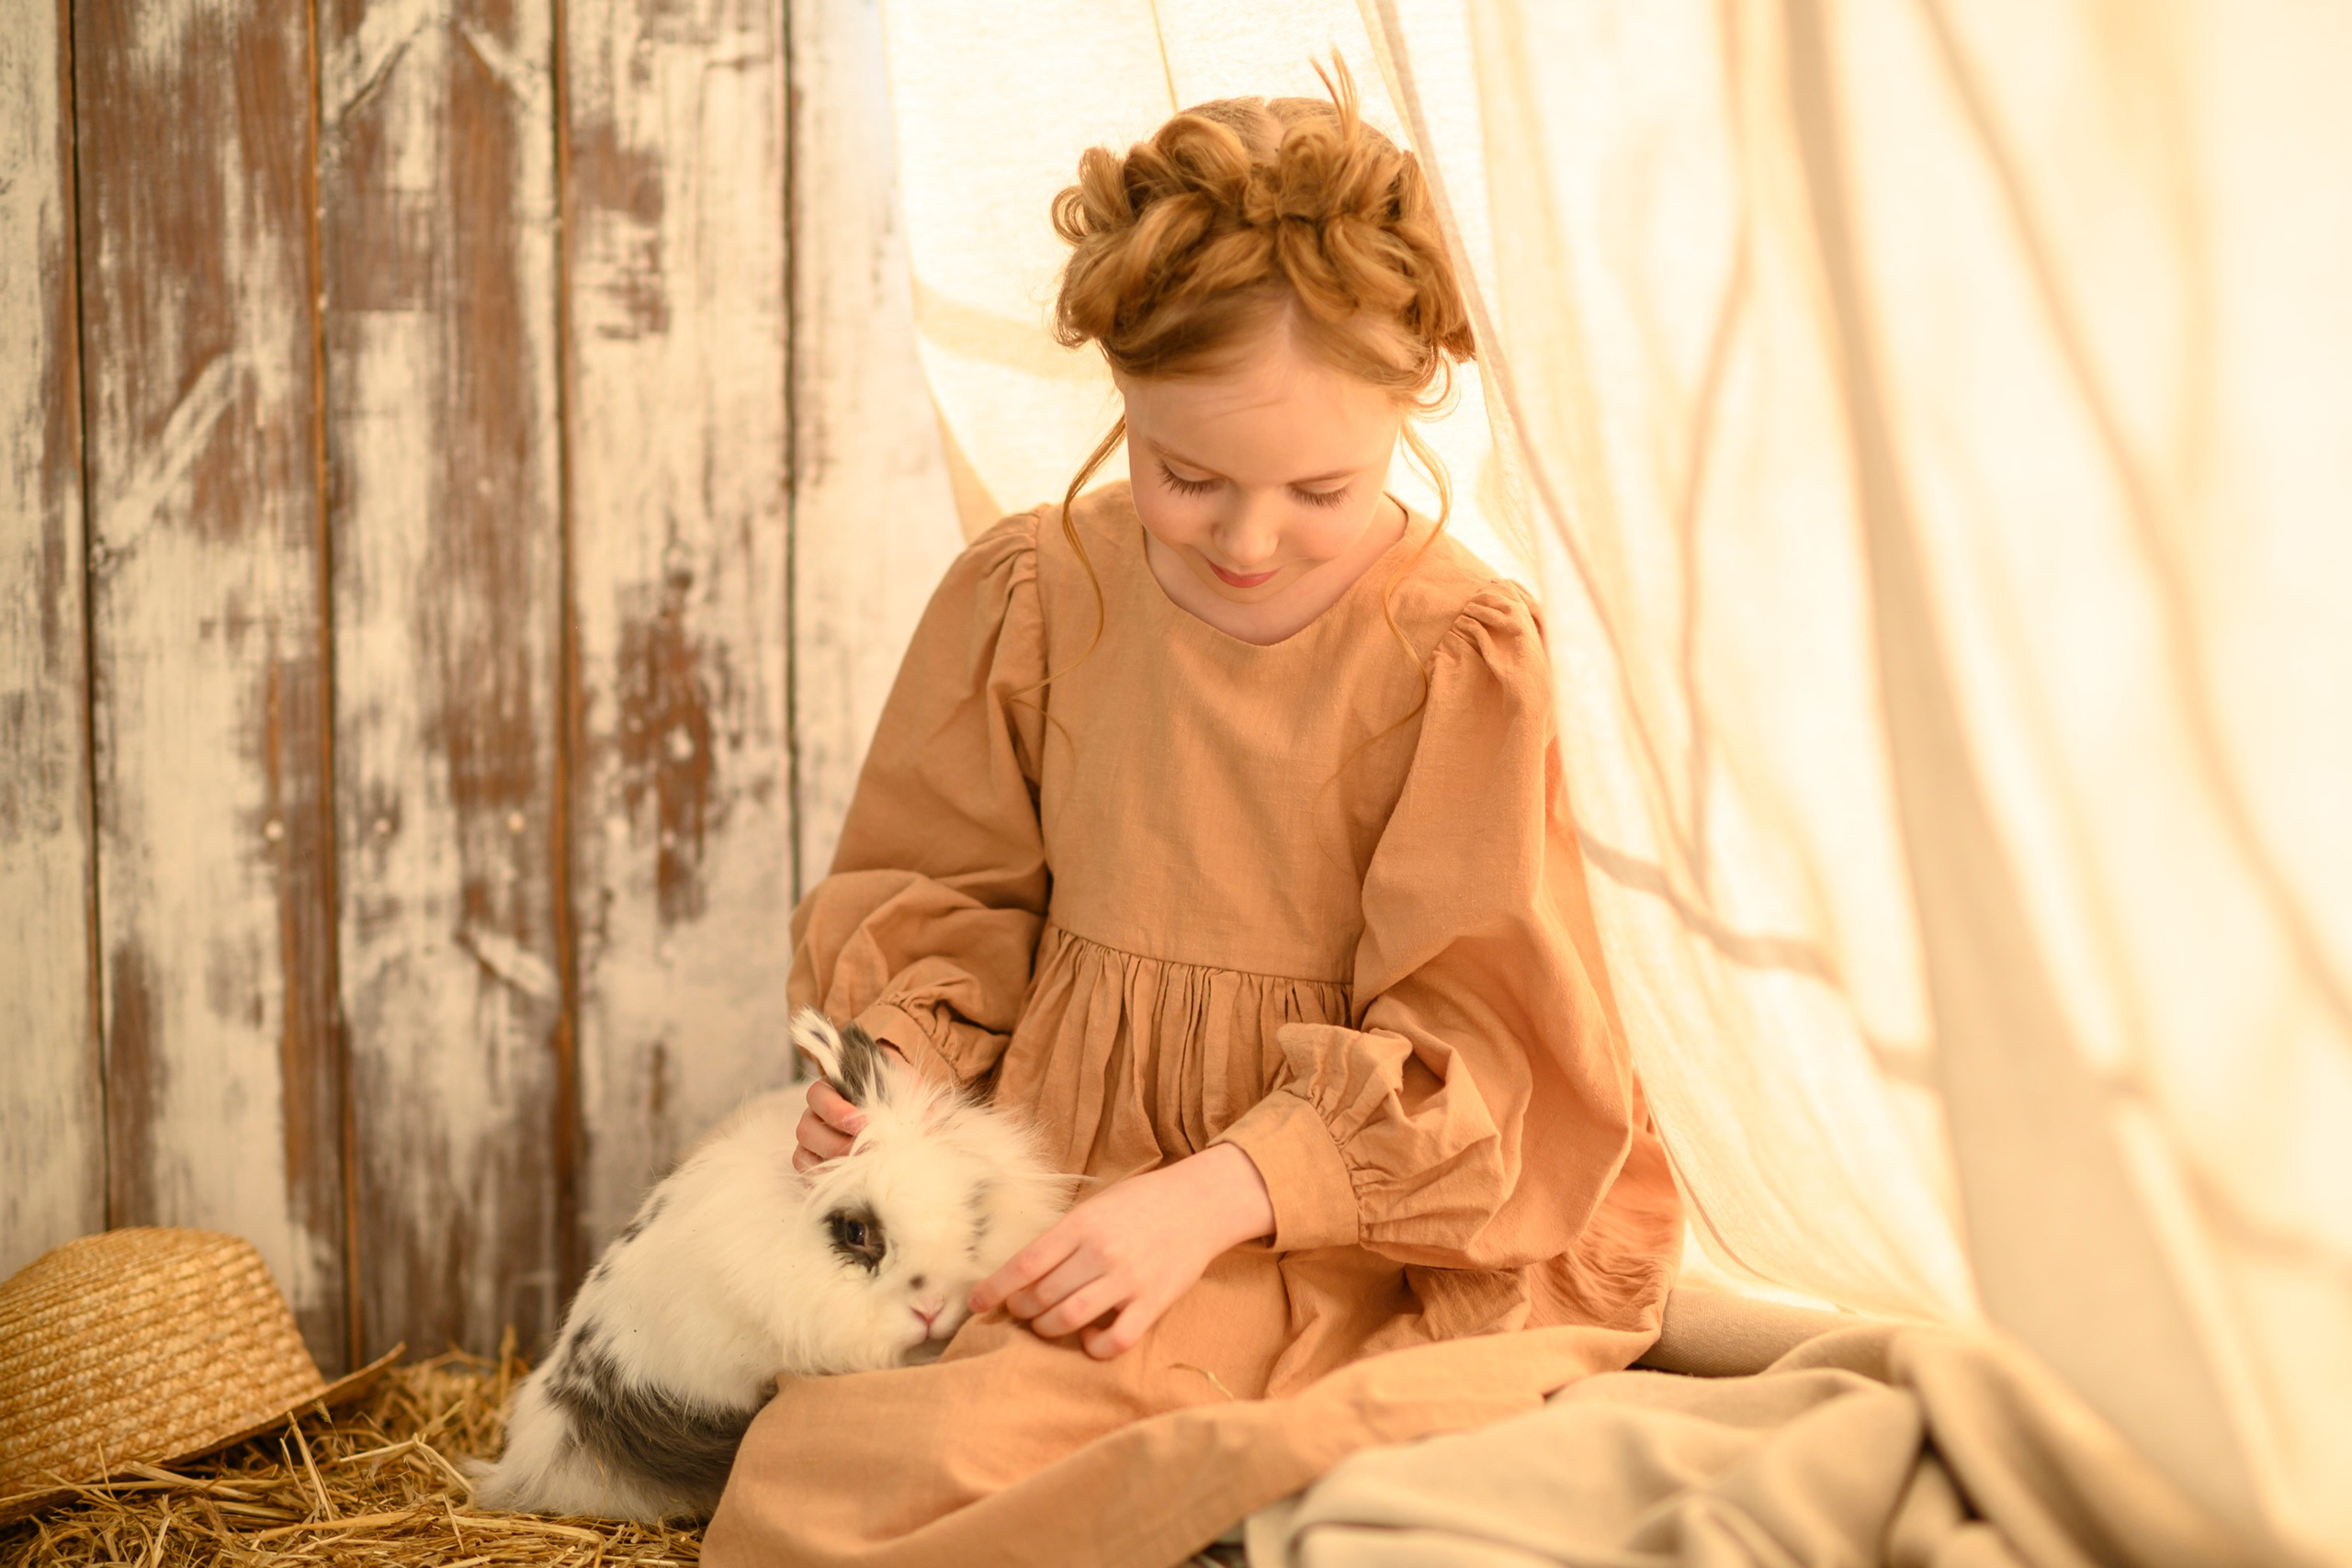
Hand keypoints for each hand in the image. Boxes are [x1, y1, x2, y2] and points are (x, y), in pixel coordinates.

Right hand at [791, 1040, 907, 1172]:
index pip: (818, 1097)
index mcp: (830, 1089)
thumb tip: (924, 1128)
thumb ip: (910, 1097)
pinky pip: (806, 1174)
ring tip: (862, 1170)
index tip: (864, 1124)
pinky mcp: (812, 1163)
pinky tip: (849, 1181)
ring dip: (832, 1165)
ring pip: (803, 1155)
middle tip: (867, 1152)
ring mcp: (810, 1141)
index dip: (837, 1112)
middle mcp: (814, 1115)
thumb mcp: (905, 1086)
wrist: (893, 1105)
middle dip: (838, 1145)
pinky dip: (823, 1180)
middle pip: (807, 1131)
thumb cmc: (893, 1091)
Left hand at [968, 1143, 1274, 1358]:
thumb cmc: (1140, 1203)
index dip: (994, 1289)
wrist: (1199, 1203)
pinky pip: (1115, 1340)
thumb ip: (1062, 1237)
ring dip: (1049, 1329)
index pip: (1024, 1265)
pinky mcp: (1153, 1302)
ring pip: (1070, 1319)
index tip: (976, 1304)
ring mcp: (1128, 1279)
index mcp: (1081, 1224)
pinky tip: (1089, 1338)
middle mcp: (1101, 1252)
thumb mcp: (1095, 1206)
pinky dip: (1094, 1347)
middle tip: (1022, 1311)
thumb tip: (1020, 1272)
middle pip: (1041, 1296)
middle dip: (1022, 1311)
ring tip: (1047, 1324)